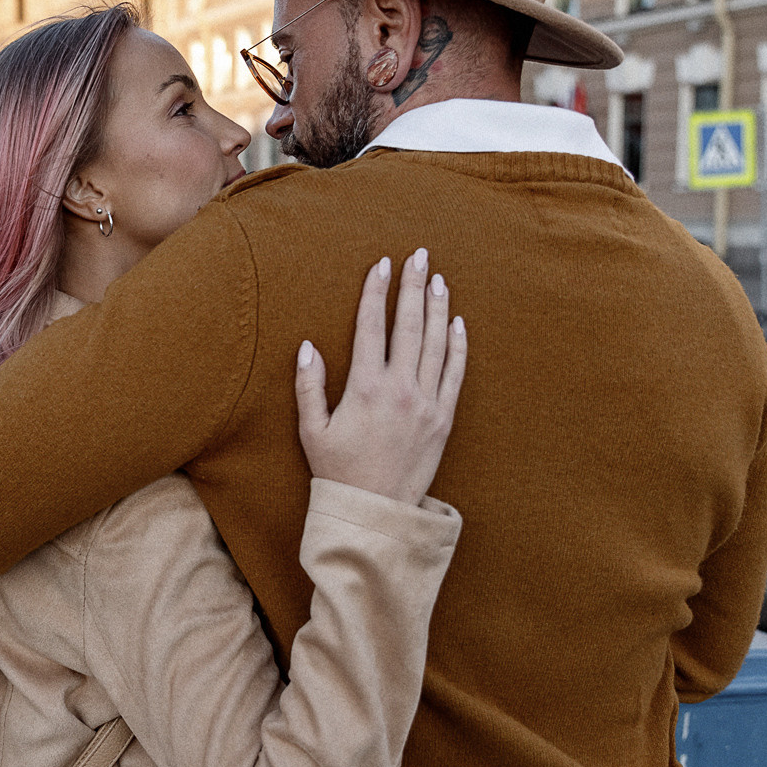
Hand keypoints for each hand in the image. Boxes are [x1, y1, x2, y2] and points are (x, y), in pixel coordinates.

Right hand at [294, 249, 466, 505]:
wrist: (376, 511)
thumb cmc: (337, 471)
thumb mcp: (311, 430)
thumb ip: (308, 386)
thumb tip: (307, 346)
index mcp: (365, 387)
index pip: (372, 326)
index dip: (376, 292)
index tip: (382, 265)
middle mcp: (400, 389)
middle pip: (409, 325)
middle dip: (413, 286)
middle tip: (418, 255)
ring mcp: (427, 402)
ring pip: (436, 342)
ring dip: (438, 307)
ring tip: (438, 279)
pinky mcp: (444, 418)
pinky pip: (455, 372)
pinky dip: (458, 344)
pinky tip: (457, 322)